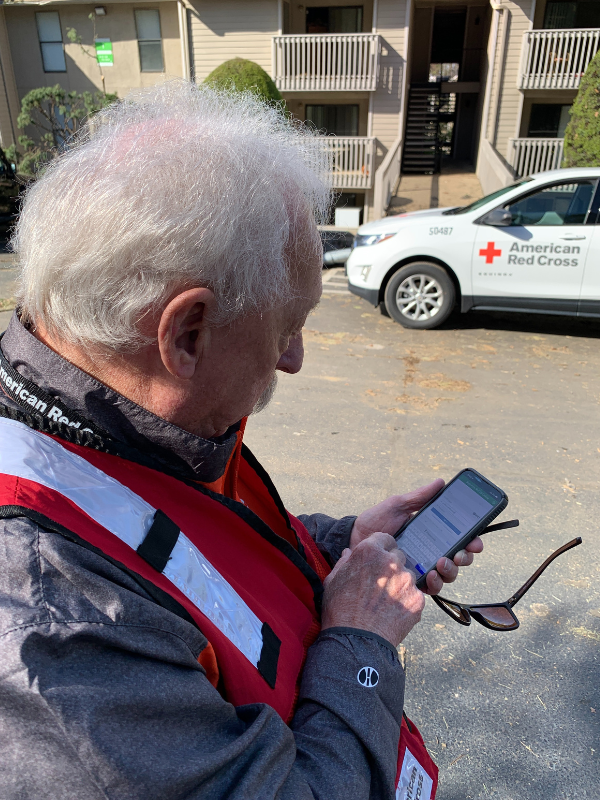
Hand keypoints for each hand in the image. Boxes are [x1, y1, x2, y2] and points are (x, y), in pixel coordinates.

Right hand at [321, 532, 424, 647]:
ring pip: (408, 575)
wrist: (356, 640)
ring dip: (401, 584)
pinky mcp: (417, 599)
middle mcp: (392, 561)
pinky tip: (394, 613)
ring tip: (386, 602)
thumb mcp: (333, 580)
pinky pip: (415, 595)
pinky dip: (407, 601)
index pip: (385, 539)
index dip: (382, 548)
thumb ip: (344, 562)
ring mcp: (407, 580)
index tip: (379, 560)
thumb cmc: (339, 609)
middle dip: (392, 566)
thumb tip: (348, 553)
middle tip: (381, 584)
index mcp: (370, 551)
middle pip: (399, 556)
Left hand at [350, 480, 483, 595]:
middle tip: (459, 552)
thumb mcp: (398, 506)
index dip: (472, 541)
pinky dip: (435, 583)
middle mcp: (430, 552)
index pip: (459, 539)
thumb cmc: (375, 522)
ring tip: (443, 562)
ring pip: (448, 575)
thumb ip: (419, 497)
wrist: (353, 540)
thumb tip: (440, 482)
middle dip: (465, 557)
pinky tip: (430, 574)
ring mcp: (421, 568)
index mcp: (432, 534)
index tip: (475, 540)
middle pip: (459, 559)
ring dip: (452, 570)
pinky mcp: (410, 581)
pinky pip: (430, 588)